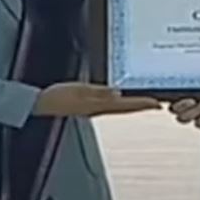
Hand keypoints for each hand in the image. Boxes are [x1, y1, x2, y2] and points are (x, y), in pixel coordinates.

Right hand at [33, 82, 160, 116]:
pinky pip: (111, 104)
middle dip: (143, 105)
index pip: (127, 105)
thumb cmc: (57, 98)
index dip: (144, 104)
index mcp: (99, 106)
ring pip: (121, 106)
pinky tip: (122, 98)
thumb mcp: (79, 91)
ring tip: (147, 101)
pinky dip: (122, 102)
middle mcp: (100, 109)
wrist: (41, 105)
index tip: (158, 103)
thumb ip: (99, 92)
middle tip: (159, 103)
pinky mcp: (89, 105)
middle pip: (127, 107)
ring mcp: (95, 108)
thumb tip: (117, 92)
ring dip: (134, 104)